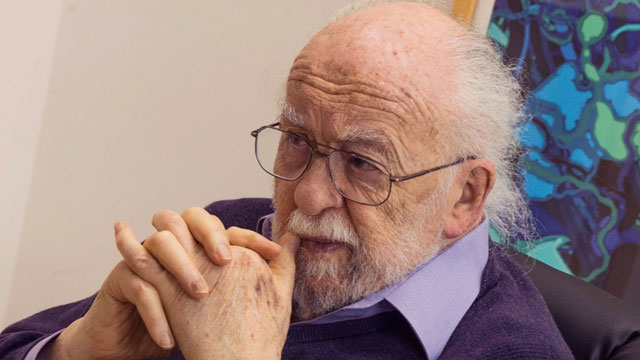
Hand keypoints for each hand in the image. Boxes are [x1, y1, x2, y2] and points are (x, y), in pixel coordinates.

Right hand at [45, 207, 279, 359]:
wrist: (136, 349)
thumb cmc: (186, 325)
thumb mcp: (227, 303)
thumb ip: (261, 273)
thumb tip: (291, 243)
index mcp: (195, 247)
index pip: (223, 227)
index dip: (249, 237)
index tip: (273, 254)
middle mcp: (170, 246)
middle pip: (186, 219)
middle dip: (209, 236)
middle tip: (227, 262)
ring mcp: (143, 260)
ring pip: (159, 244)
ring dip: (181, 269)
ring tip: (201, 298)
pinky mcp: (120, 282)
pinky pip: (139, 287)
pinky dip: (155, 314)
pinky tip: (169, 340)